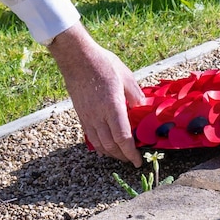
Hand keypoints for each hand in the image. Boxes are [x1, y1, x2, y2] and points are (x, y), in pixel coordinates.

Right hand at [47, 23, 145, 164]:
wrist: (77, 58)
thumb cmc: (102, 63)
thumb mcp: (125, 75)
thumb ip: (135, 94)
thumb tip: (142, 108)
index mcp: (112, 106)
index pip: (122, 138)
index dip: (131, 153)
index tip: (138, 161)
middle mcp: (98, 115)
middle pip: (111, 145)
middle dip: (122, 156)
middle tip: (132, 159)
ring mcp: (88, 116)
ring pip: (99, 144)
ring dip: (111, 153)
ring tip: (120, 155)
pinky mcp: (81, 114)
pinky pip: (90, 136)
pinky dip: (99, 146)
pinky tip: (105, 146)